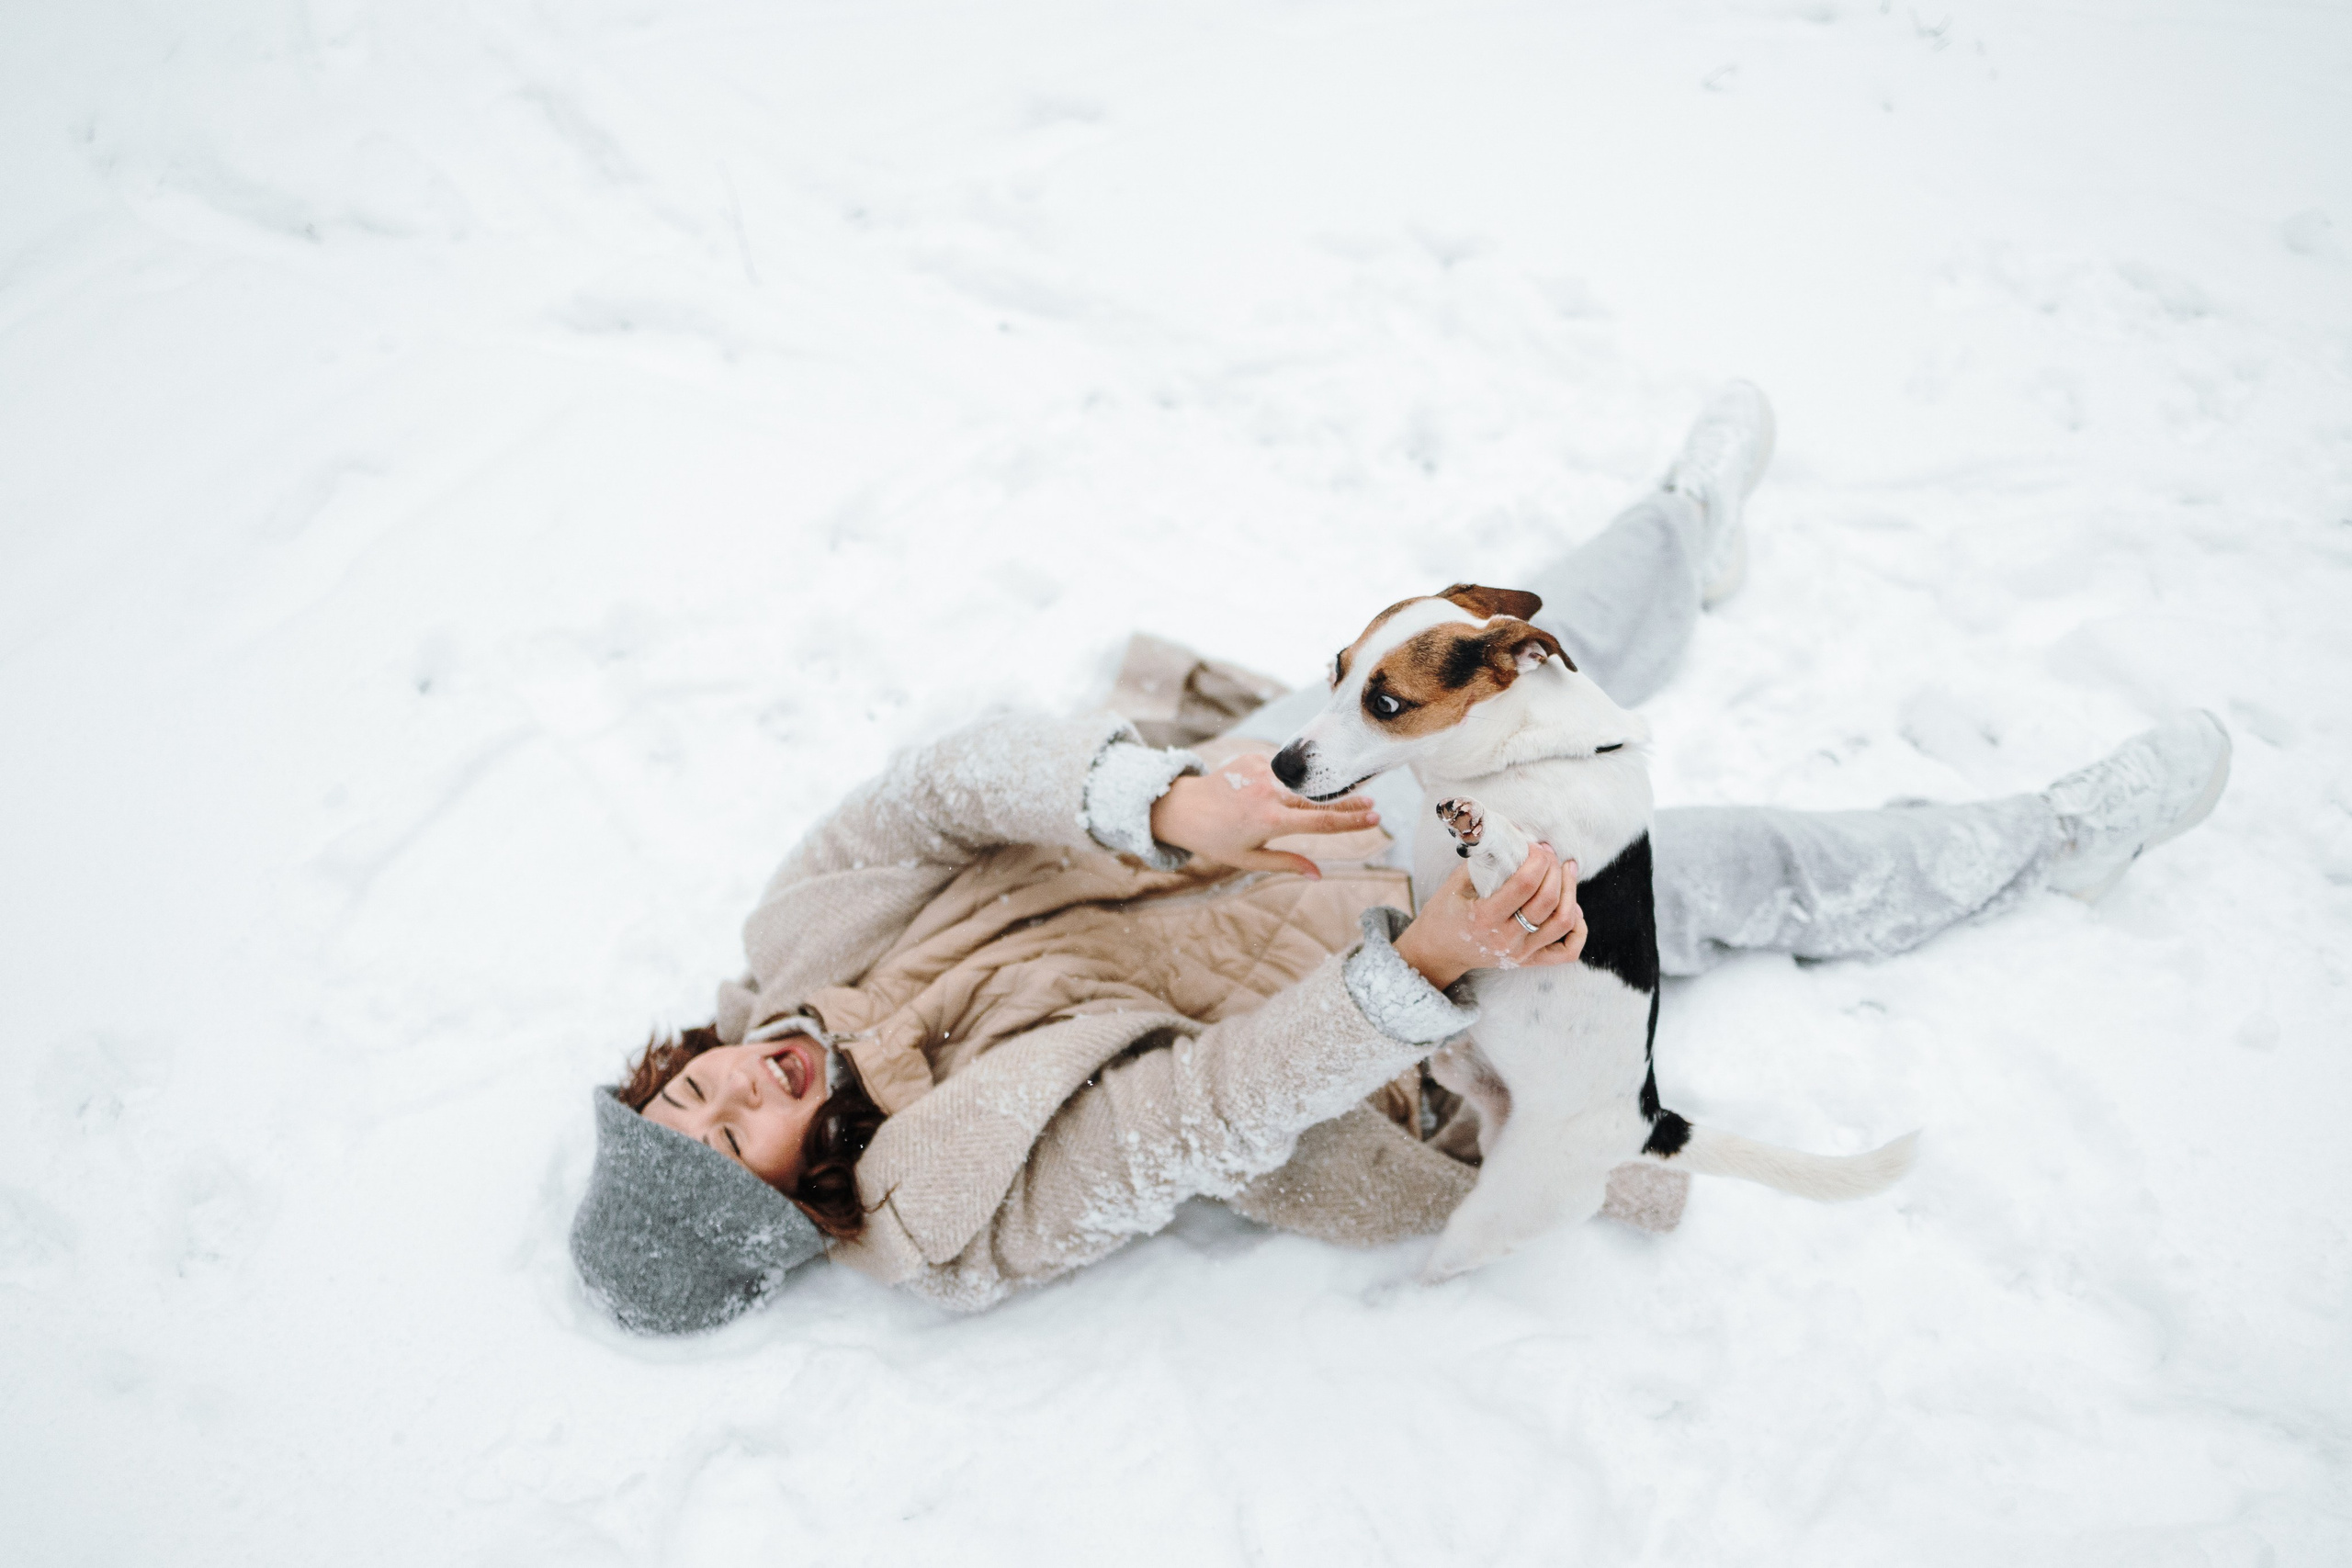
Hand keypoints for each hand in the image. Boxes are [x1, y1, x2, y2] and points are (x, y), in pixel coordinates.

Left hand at [1149, 752, 1379, 878]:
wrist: (1183, 807)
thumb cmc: (1215, 839)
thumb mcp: (1249, 860)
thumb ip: (1287, 864)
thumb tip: (1319, 875)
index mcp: (1270, 821)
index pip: (1321, 823)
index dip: (1351, 822)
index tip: (1374, 818)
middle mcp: (1268, 793)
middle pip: (1319, 800)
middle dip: (1348, 804)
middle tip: (1373, 804)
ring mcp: (1261, 772)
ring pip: (1302, 784)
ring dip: (1321, 791)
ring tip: (1342, 795)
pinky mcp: (1254, 758)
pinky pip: (1281, 772)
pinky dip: (1286, 782)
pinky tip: (1275, 792)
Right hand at [1393, 842, 1585, 990]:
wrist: (1438, 952)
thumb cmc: (1445, 913)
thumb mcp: (1457, 882)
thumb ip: (1486, 859)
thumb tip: (1516, 832)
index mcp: (1484, 917)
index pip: (1526, 883)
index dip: (1538, 859)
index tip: (1535, 846)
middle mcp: (1505, 939)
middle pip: (1548, 900)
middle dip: (1554, 869)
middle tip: (1548, 853)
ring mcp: (1520, 953)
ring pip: (1563, 922)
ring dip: (1571, 891)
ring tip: (1566, 870)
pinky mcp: (1529, 961)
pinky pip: (1567, 950)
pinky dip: (1578, 928)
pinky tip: (1573, 908)